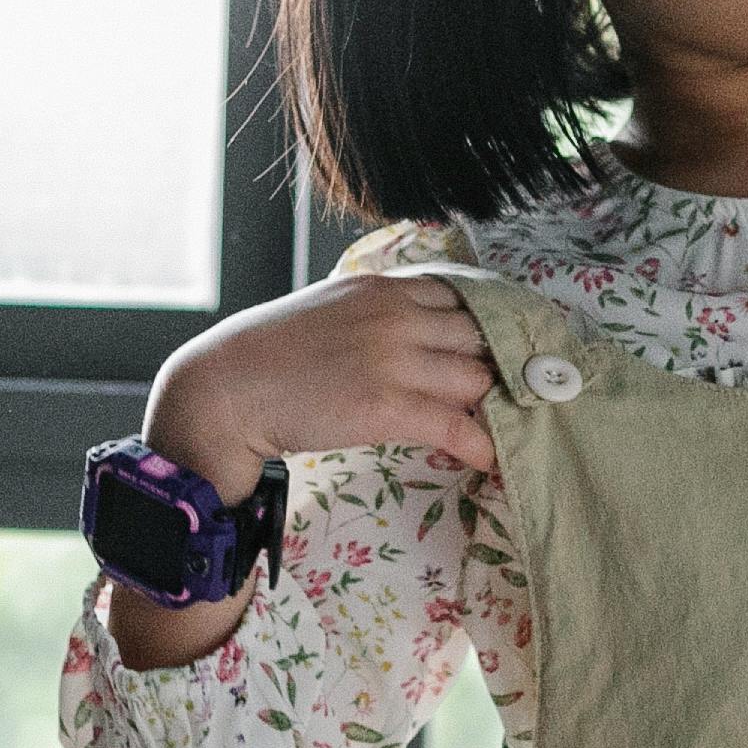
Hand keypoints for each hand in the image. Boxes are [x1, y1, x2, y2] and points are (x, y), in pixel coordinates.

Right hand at [148, 270, 500, 489]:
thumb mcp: (329, 312)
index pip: (462, 298)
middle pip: (480, 336)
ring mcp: (394, 359)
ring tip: (510, 429)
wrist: (227, 388)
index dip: (490, 329)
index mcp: (383, 287)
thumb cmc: (269, 356)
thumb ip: (374, 315)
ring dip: (497, 406)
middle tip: (521, 396)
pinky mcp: (388, 406)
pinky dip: (484, 444)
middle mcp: (396, 315)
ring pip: (477, 378)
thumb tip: (413, 337)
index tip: (506, 353)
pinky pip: (457, 424)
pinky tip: (492, 460)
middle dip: (504, 366)